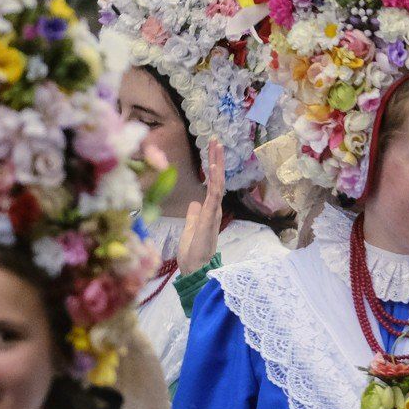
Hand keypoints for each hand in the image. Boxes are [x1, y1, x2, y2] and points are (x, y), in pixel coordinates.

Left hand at [176, 139, 226, 275]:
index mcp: (209, 210)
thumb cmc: (193, 253)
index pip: (212, 184)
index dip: (212, 167)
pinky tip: (213, 168)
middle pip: (218, 179)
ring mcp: (213, 212)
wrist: (196, 268)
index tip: (211, 150)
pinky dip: (214, 181)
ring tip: (217, 147)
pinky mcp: (210, 217)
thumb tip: (194, 203)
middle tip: (216, 140)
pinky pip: (213, 195)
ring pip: (218, 184)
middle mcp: (214, 208)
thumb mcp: (190, 229)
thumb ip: (193, 215)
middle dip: (217, 159)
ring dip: (217, 165)